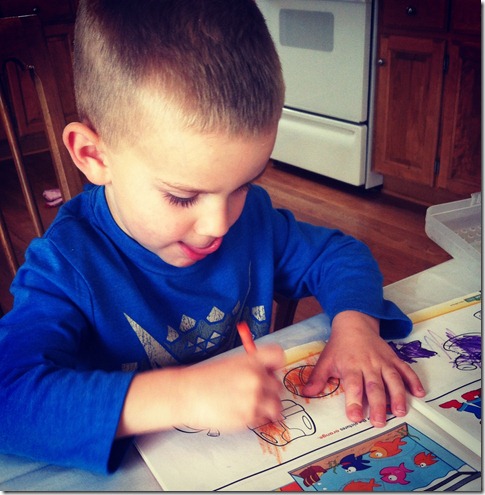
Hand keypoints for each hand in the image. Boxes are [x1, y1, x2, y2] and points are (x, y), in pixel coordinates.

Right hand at [179, 344, 284, 430]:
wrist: (187, 394)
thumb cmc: (206, 379)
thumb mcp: (231, 363)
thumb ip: (252, 367)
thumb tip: (269, 374)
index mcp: (251, 360)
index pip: (278, 355)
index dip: (276, 364)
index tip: (271, 371)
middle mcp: (256, 377)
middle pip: (278, 385)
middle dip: (269, 390)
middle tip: (255, 392)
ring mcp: (253, 398)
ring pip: (276, 405)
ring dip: (268, 406)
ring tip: (253, 405)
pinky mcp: (248, 417)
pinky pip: (264, 419)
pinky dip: (257, 417)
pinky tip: (241, 412)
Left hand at [302, 311, 424, 426]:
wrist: (354, 324)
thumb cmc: (339, 346)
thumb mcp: (326, 360)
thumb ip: (317, 378)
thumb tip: (306, 394)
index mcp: (351, 366)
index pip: (353, 385)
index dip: (354, 401)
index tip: (355, 417)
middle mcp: (369, 364)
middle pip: (375, 386)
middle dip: (378, 405)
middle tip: (379, 422)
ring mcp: (383, 361)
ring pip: (393, 379)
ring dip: (398, 396)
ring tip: (400, 412)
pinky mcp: (394, 358)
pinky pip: (406, 369)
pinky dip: (414, 381)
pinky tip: (420, 393)